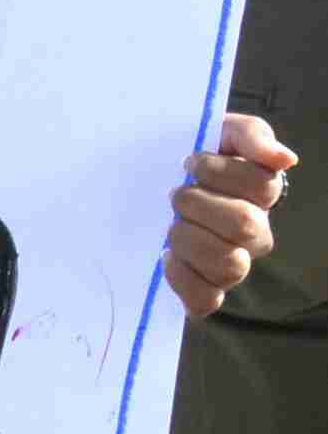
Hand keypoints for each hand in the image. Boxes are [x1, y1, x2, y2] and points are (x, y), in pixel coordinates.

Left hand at [163, 112, 290, 317]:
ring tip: (169, 225)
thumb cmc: (193, 158)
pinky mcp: (205, 290)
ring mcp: (232, 265)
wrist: (150, 184)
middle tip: (175, 194)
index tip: (191, 162)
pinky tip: (164, 256)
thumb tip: (284, 159)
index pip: (262, 188)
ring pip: (229, 266)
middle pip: (245, 226)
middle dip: (199, 204)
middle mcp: (254, 234)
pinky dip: (183, 279)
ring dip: (189, 239)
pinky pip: (205, 300)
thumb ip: (251, 136)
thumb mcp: (221, 132)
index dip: (220, 172)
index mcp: (261, 195)